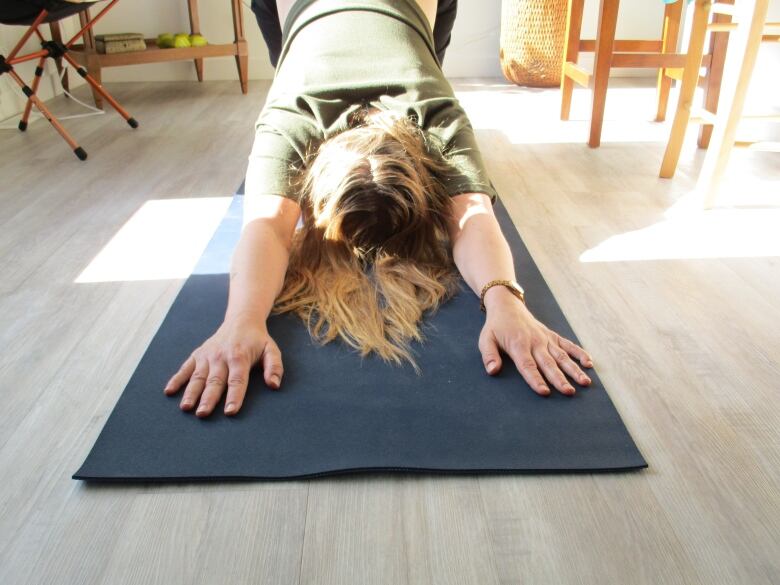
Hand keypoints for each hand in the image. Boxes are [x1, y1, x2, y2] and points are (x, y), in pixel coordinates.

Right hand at [163, 314, 282, 416]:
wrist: (241, 320)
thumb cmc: (257, 340)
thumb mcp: (271, 350)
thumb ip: (274, 367)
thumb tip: (274, 385)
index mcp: (239, 357)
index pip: (237, 380)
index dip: (234, 396)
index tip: (230, 411)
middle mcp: (221, 356)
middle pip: (214, 381)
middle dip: (208, 398)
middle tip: (202, 414)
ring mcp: (207, 356)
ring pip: (198, 377)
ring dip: (191, 392)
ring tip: (185, 407)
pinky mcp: (198, 355)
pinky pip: (185, 368)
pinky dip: (177, 379)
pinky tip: (169, 391)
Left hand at [478, 287, 592, 395]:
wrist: (508, 305)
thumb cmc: (496, 326)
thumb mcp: (486, 339)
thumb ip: (489, 356)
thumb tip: (493, 371)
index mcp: (518, 345)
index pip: (528, 365)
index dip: (536, 379)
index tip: (545, 392)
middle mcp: (535, 342)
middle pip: (549, 364)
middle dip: (559, 379)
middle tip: (569, 392)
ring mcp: (546, 339)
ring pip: (562, 356)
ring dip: (574, 369)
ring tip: (585, 382)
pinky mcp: (553, 336)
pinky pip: (568, 345)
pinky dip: (579, 353)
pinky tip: (589, 363)